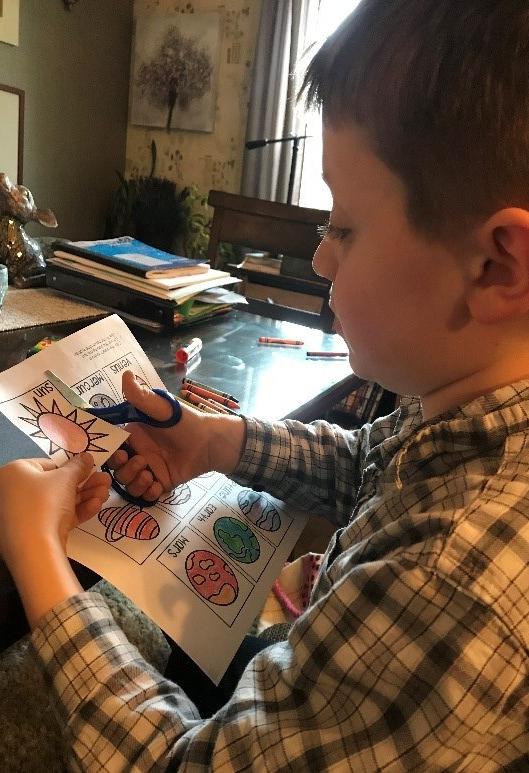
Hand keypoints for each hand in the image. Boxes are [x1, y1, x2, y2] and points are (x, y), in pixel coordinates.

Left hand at [0, 454, 110, 627]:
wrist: (35, 550)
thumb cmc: (45, 503)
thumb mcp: (66, 479)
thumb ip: (78, 466)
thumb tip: (86, 457)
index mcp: (14, 473)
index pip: (47, 465)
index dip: (71, 467)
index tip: (89, 469)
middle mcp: (13, 493)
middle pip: (56, 485)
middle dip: (84, 483)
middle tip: (104, 481)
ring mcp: (22, 515)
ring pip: (59, 502)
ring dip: (85, 496)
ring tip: (105, 493)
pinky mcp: (33, 534)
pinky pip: (56, 518)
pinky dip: (75, 512)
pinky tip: (95, 506)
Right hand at [106, 370, 245, 501]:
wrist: (210, 442)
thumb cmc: (184, 421)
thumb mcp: (162, 408)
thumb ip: (141, 396)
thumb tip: (125, 373)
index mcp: (133, 434)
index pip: (111, 446)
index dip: (109, 452)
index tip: (120, 451)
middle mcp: (137, 452)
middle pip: (116, 468)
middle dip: (123, 469)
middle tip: (140, 462)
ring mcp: (148, 469)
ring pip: (128, 483)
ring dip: (134, 481)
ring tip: (150, 474)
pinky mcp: (160, 483)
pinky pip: (144, 495)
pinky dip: (147, 493)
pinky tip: (158, 484)